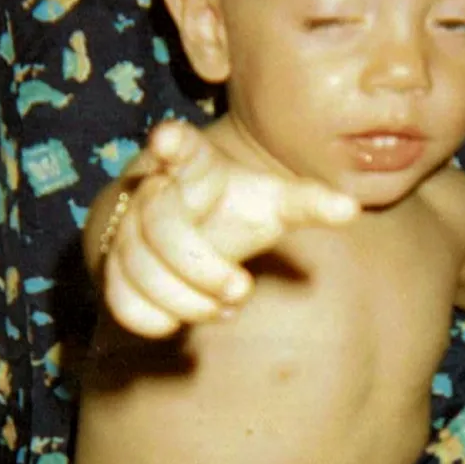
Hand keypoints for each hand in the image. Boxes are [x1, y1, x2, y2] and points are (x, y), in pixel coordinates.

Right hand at [103, 120, 359, 337]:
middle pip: (158, 224)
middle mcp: (151, 190)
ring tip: (225, 307)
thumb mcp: (272, 202)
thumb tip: (350, 209)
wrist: (186, 229)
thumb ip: (307, 202)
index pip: (176, 144)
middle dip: (199, 265)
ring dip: (182, 297)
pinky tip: (182, 324)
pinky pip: (117, 294)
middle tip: (242, 289)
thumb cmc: (234, 208)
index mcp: (192, 163)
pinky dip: (149, 316)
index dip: (170, 143)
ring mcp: (127, 227)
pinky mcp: (114, 265)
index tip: (166, 139)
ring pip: (136, 264)